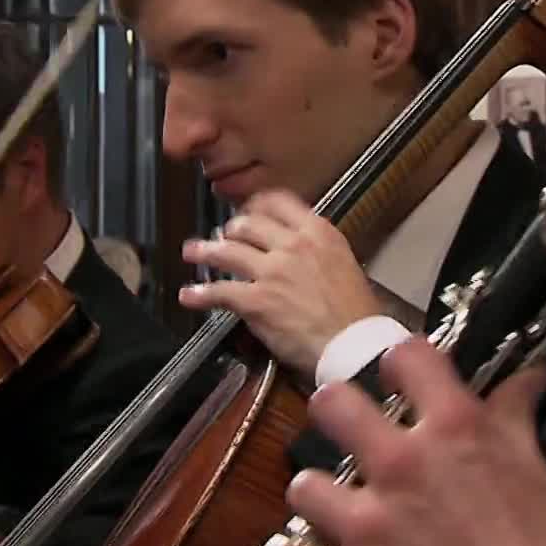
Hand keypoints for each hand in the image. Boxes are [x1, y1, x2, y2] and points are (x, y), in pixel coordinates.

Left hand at [177, 190, 383, 375]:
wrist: (355, 345)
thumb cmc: (356, 312)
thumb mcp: (342, 263)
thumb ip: (316, 249)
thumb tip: (296, 249)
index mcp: (317, 232)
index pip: (277, 201)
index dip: (256, 204)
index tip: (248, 210)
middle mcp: (292, 244)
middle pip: (248, 223)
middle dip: (231, 229)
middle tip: (223, 235)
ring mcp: (271, 271)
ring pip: (227, 251)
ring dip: (205, 251)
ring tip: (193, 252)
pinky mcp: (256, 301)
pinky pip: (219, 292)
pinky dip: (199, 294)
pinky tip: (189, 296)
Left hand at [254, 339, 545, 545]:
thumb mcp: (541, 473)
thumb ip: (516, 419)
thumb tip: (530, 375)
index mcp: (454, 428)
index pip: (406, 355)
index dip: (398, 365)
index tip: (398, 381)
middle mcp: (401, 464)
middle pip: (332, 404)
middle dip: (337, 415)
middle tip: (348, 435)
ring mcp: (368, 523)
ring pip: (304, 485)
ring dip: (317, 499)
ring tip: (329, 514)